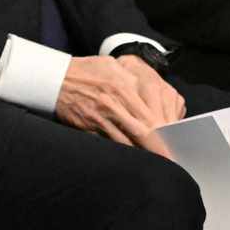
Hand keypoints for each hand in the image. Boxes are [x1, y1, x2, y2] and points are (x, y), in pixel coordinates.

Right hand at [55, 54, 185, 157]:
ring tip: (156, 164)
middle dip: (157, 149)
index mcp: (124, 87)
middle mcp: (114, 104)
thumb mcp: (116, 65)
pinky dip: (122, 153)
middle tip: (170, 161)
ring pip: (126, 141)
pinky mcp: (88, 128)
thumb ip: (136, 77)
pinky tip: (133, 159)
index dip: (163, 133)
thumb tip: (157, 90)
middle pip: (140, 132)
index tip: (173, 144)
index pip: (149, 114)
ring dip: (141, 154)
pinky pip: (108, 144)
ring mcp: (100, 118)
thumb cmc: (89, 70)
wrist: (56, 78)